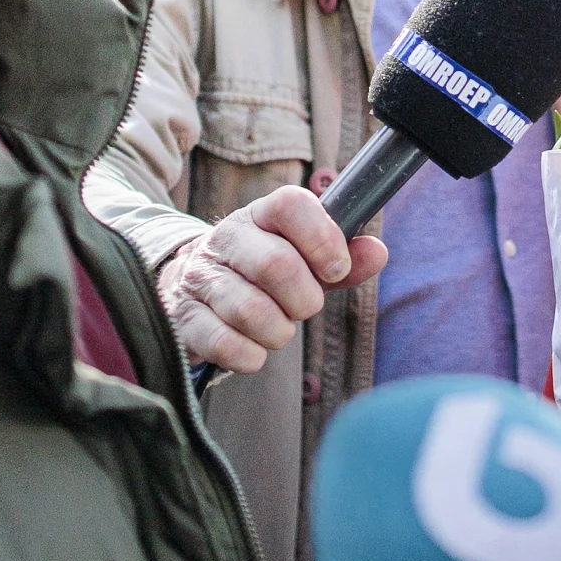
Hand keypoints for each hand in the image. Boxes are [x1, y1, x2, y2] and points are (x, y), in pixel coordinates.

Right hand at [156, 184, 382, 375]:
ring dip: (278, 332)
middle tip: (303, 308)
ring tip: (276, 328)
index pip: (291, 205)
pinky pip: (226, 344)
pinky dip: (251, 356)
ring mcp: (199, 277)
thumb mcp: (302, 261)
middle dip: (304, 299)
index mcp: (259, 215)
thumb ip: (341, 258)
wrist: (190, 292)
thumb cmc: (259, 276)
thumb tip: (377, 252)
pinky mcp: (183, 318)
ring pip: (251, 310)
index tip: (336, 269)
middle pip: (276, 264)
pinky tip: (251, 348)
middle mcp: (224, 239)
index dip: (323, 239)